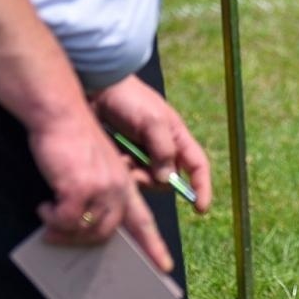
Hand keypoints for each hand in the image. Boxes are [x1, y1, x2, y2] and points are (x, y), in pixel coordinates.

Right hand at [26, 110, 146, 253]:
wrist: (60, 113)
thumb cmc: (72, 138)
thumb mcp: (96, 165)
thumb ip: (99, 192)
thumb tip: (84, 223)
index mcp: (124, 182)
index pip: (144, 220)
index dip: (153, 246)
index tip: (163, 266)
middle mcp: (118, 187)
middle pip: (106, 233)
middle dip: (79, 240)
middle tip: (56, 235)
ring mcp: (101, 188)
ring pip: (85, 231)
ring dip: (62, 230)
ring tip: (48, 218)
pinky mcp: (79, 187)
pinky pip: (65, 221)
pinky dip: (51, 218)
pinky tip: (44, 206)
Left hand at [90, 73, 213, 215]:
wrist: (97, 90)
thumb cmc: (129, 99)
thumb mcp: (152, 120)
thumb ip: (163, 150)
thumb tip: (166, 179)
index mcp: (177, 137)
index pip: (197, 166)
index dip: (202, 187)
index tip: (200, 208)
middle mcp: (163, 148)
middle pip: (168, 179)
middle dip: (154, 180)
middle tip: (136, 170)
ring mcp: (143, 154)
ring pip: (147, 180)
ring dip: (135, 175)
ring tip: (122, 159)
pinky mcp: (126, 157)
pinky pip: (129, 175)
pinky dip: (123, 171)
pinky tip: (115, 157)